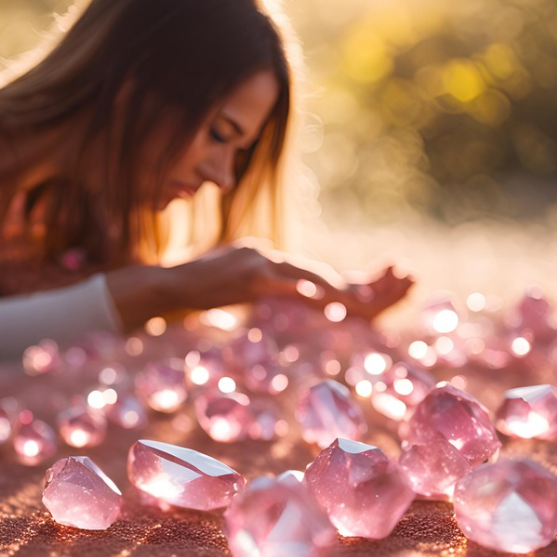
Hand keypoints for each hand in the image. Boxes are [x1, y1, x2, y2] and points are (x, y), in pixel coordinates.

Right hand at [167, 244, 413, 320]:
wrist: (174, 285)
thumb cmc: (204, 285)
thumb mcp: (242, 283)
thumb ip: (269, 285)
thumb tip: (297, 296)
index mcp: (271, 259)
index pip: (315, 274)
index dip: (345, 285)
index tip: (372, 294)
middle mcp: (270, 256)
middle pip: (319, 273)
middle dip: (352, 285)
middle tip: (382, 295)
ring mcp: (259, 264)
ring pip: (306, 275)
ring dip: (336, 288)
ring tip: (364, 299)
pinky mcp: (247, 277)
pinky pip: (279, 285)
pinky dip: (299, 288)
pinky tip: (319, 295)